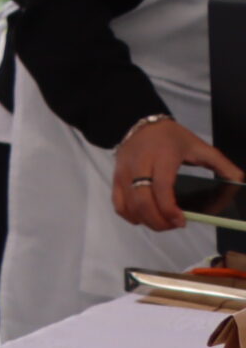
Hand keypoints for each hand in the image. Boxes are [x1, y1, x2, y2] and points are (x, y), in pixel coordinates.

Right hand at [113, 117, 241, 231]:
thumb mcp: (198, 146)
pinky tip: (144, 217)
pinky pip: (119, 204)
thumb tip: (239, 180)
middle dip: (158, 220)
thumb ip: (220, 164)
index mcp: (162, 156)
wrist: (139, 122)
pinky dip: (131, 216)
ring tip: (163, 222)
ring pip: (129, 205)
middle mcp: (139, 165)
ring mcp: (124, 172)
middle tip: (174, 224)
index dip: (169, 209)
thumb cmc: (170, 136)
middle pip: (142, 201)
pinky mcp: (115, 178)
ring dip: (146, 221)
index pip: (161, 188)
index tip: (182, 221)